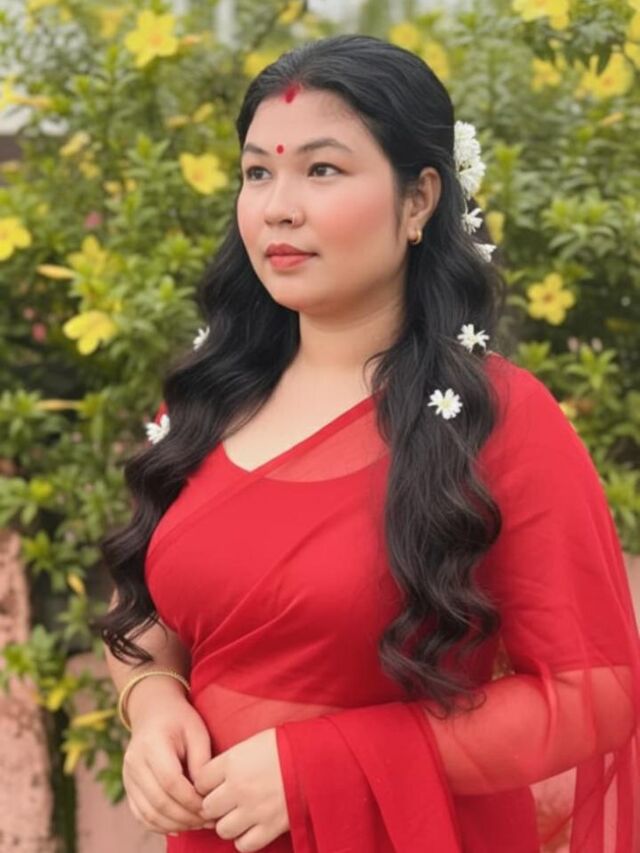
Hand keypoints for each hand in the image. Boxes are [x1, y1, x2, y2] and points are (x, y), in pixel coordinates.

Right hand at [122, 680, 212, 835]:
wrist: (153, 711)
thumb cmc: (180, 720)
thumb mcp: (197, 731)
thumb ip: (201, 761)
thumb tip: (204, 793)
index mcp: (152, 745)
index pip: (170, 781)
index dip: (191, 799)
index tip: (211, 805)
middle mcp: (134, 763)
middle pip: (159, 802)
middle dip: (186, 816)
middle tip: (209, 820)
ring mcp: (128, 776)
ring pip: (149, 813)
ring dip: (175, 824)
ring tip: (198, 823)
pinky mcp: (128, 786)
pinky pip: (141, 815)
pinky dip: (160, 825)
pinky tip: (180, 826)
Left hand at [193, 728, 289, 852]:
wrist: (317, 757)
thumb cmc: (285, 745)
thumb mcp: (253, 743)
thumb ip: (231, 761)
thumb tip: (215, 778)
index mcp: (233, 762)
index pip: (200, 781)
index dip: (205, 783)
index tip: (214, 783)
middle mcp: (239, 787)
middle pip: (207, 807)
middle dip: (214, 805)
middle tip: (226, 800)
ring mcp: (254, 810)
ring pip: (223, 829)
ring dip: (228, 823)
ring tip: (239, 814)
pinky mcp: (270, 826)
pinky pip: (244, 844)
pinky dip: (245, 838)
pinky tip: (252, 826)